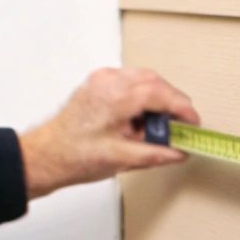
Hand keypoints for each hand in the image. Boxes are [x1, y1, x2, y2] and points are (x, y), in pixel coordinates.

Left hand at [19, 68, 202, 198]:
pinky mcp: (98, 85)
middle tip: (179, 127)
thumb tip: (178, 152)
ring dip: (157, 100)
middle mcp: (108, 82)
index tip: (193, 123)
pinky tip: (139, 121)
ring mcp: (101, 80)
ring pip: (143, 80)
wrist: (46, 155)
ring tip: (155, 129)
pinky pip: (129, 83)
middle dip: (172, 103)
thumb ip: (157, 154)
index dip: (183, 109)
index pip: (162, 93)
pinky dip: (142, 98)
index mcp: (116, 96)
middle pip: (155, 82)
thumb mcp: (123, 159)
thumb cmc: (74, 156)